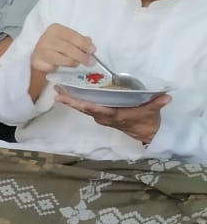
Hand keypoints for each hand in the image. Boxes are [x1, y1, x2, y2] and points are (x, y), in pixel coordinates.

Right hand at [30, 23, 94, 74]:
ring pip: (62, 59)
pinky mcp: (37, 61)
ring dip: (73, 63)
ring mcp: (41, 49)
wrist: (39, 55)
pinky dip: (61, 68)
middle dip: (81, 56)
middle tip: (90, 62)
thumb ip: (80, 41)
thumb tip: (91, 46)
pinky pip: (54, 66)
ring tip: (78, 64)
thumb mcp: (69, 40)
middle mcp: (47, 37)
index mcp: (56, 29)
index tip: (93, 50)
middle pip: (68, 48)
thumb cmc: (56, 46)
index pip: (72, 36)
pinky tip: (64, 67)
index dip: (84, 44)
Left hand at [53, 87, 169, 144]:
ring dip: (71, 100)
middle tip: (58, 92)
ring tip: (59, 90)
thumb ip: (158, 103)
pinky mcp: (100, 115)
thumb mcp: (153, 111)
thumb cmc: (147, 121)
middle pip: (85, 109)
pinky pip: (86, 107)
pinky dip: (77, 101)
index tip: (78, 102)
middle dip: (71, 101)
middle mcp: (104, 117)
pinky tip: (69, 94)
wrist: (145, 133)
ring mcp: (101, 116)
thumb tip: (166, 96)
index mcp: (115, 115)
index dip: (88, 106)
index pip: (100, 111)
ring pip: (83, 108)